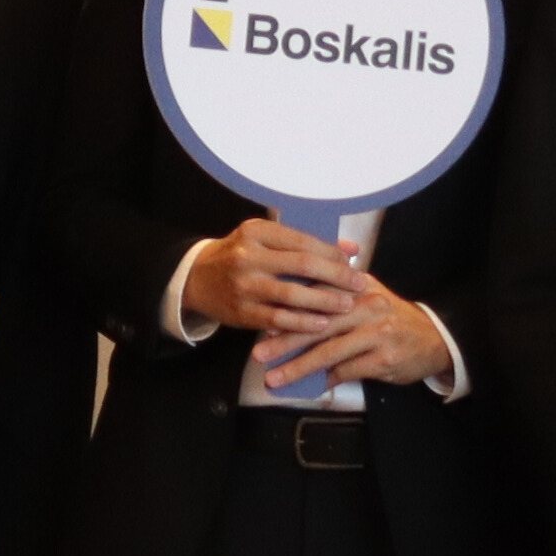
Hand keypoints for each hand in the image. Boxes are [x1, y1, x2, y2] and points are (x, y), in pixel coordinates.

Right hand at [188, 217, 362, 364]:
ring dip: (324, 302)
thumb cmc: (241, 255)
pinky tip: (323, 324)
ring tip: (346, 305)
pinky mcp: (241, 311)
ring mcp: (244, 285)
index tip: (352, 262)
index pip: (303, 241)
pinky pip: (279, 319)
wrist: (196, 278)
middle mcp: (248, 256)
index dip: (332, 253)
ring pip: (292, 294)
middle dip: (336, 276)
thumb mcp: (266, 239)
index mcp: (257, 231)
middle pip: (302, 265)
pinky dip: (303, 323)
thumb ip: (306, 242)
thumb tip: (351, 249)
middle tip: (359, 284)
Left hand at [274, 270, 455, 394]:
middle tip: (259, 353)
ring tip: (274, 378)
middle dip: (285, 340)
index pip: (318, 293)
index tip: (263, 318)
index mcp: (359, 287)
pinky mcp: (383, 358)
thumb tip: (289, 299)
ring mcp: (377, 333)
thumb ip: (335, 290)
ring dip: (298, 367)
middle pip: (318, 323)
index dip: (289, 306)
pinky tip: (309, 387)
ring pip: (329, 351)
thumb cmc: (391, 318)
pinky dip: (326, 380)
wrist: (433, 339)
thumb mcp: (368, 295)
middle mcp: (368, 306)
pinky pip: (346, 371)